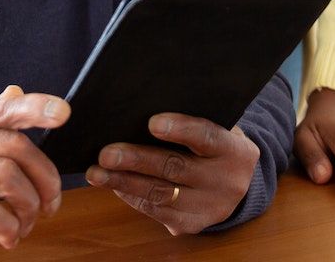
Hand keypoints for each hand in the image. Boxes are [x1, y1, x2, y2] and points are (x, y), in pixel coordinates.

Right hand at [0, 85, 69, 260]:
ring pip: (8, 178)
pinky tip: (8, 237)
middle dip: (44, 178)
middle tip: (50, 203)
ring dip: (28, 207)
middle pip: (15, 148)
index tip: (63, 112)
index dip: (34, 108)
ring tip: (25, 223)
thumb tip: (15, 92)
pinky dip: (10, 228)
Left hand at [84, 114, 258, 234]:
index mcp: (237, 151)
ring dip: (124, 182)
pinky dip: (130, 196)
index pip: (207, 137)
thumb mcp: (216, 129)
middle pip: (176, 168)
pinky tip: (112, 184)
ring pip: (160, 193)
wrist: (234, 183)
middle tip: (107, 153)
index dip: (180, 129)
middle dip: (137, 160)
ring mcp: (210, 207)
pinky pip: (155, 210)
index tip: (152, 122)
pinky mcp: (191, 224)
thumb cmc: (213, 145)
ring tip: (97, 172)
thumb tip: (139, 110)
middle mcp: (227, 182)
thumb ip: (190, 120)